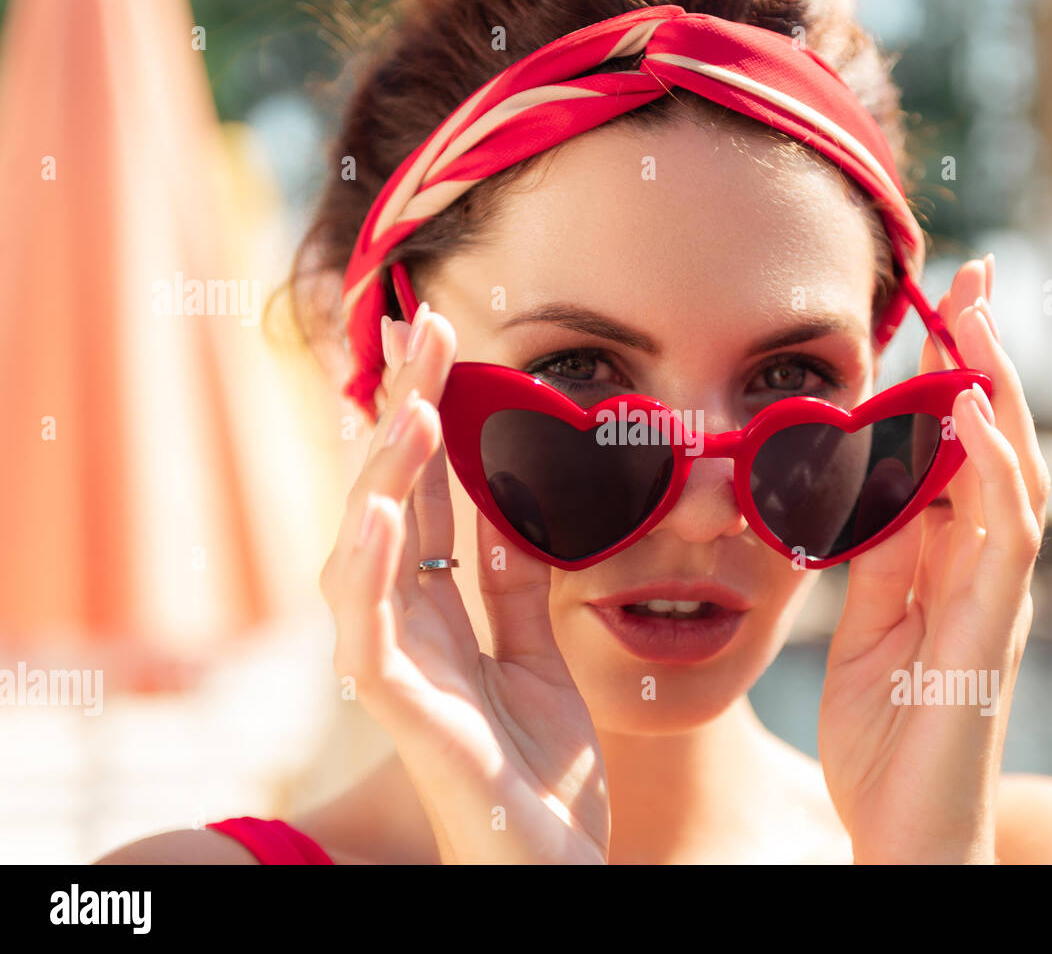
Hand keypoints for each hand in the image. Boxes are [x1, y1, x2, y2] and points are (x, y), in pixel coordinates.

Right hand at [318, 305, 609, 863]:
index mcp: (437, 608)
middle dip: (404, 412)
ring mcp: (393, 666)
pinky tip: (385, 506)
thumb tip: (513, 504)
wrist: (550, 862)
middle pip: (392, 502)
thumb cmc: (538, 764)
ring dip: (384, 475)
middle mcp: (402, 625)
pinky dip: (370, 565)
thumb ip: (517, 584)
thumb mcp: (539, 651)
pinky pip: (369, 631)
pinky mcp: (399, 710)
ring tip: (409, 403)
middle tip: (422, 327)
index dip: (428, 414)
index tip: (440, 338)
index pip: (425, 492)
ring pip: (364, 554)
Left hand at [818, 256, 1050, 862]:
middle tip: (974, 276)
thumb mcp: (864, 629)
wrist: (903, 831)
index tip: (938, 305)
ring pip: (1012, 474)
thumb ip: (876, 560)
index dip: (955, 376)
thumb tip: (869, 488)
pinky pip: (998, 536)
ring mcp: (995, 599)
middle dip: (987, 358)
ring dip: (995, 389)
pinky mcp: (990, 633)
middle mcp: (985, 571)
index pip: (961, 450)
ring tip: (976, 314)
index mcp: (951, 564)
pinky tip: (964, 412)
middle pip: (998, 444)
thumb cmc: (884, 734)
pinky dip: (987, 468)